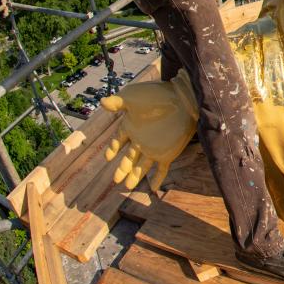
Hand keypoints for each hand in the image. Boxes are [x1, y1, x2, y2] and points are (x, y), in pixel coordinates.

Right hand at [101, 74, 197, 190]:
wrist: (182, 98)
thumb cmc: (156, 95)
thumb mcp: (133, 97)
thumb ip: (117, 102)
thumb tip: (101, 103)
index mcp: (131, 127)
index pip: (119, 141)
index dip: (113, 149)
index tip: (108, 158)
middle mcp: (141, 140)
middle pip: (129, 158)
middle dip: (122, 168)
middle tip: (115, 180)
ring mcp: (154, 148)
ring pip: (142, 166)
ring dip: (135, 176)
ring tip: (127, 187)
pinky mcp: (167, 153)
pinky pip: (161, 169)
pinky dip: (158, 178)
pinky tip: (155, 188)